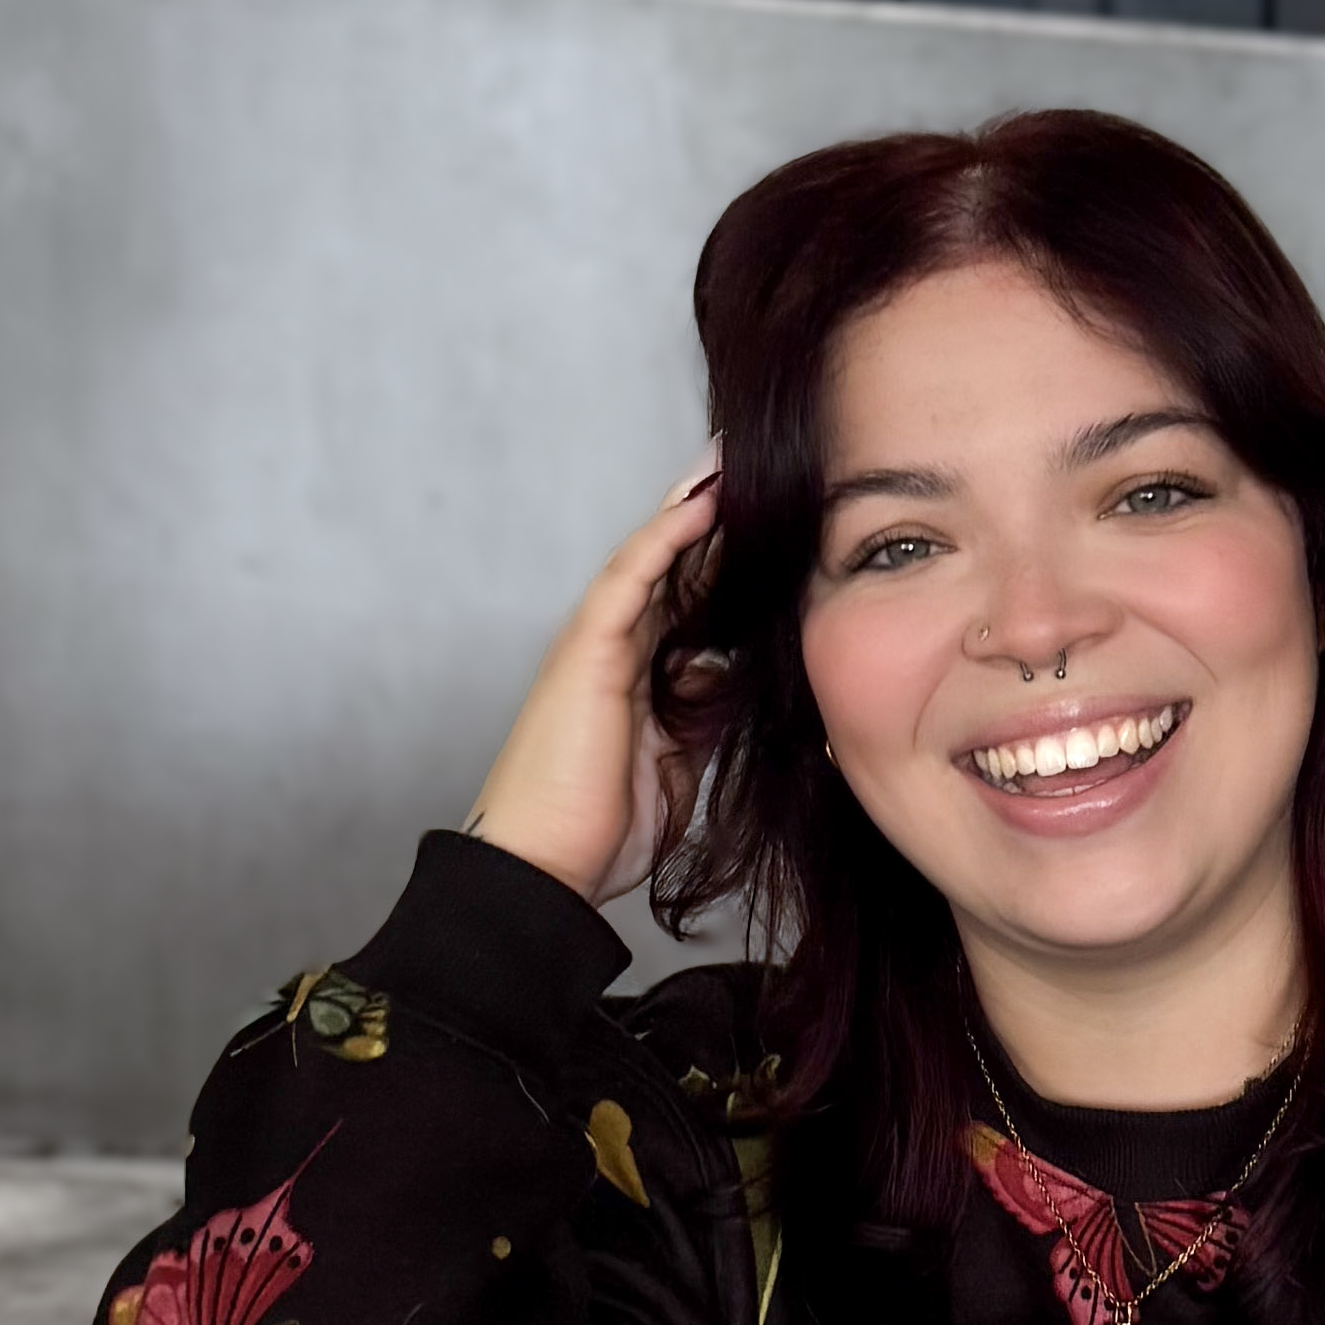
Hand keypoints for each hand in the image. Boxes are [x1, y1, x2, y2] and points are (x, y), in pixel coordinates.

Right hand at [467, 447, 721, 903]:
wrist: (547, 866)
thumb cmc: (603, 826)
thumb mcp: (679, 760)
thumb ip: (704, 712)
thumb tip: (735, 674)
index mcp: (638, 673)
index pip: (688, 599)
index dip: (726, 559)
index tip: (777, 524)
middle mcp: (615, 647)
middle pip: (673, 566)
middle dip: (715, 519)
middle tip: (759, 465)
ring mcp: (597, 643)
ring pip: (652, 557)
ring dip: (694, 507)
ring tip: (733, 458)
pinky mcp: (587, 649)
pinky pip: (630, 579)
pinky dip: (666, 538)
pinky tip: (703, 504)